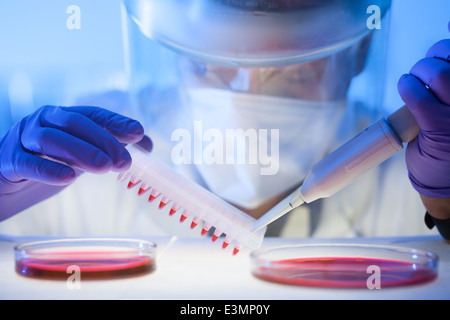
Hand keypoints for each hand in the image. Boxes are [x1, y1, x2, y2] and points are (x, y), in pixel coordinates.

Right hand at [0, 105, 146, 219]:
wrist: (4, 183)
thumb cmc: (47, 163)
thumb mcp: (82, 155)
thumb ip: (110, 148)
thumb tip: (148, 146)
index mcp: (64, 117)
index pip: (94, 114)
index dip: (116, 122)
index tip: (138, 132)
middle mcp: (44, 121)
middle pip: (75, 123)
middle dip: (103, 140)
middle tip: (125, 161)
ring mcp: (23, 138)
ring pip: (52, 139)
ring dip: (80, 152)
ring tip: (104, 167)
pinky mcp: (7, 160)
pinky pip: (27, 162)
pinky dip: (48, 169)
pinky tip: (67, 178)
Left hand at [397, 27, 449, 199]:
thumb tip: (445, 34)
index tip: (443, 38)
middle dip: (435, 55)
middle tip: (425, 68)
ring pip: (440, 73)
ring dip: (420, 70)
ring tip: (414, 79)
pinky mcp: (441, 128)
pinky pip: (419, 97)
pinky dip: (407, 86)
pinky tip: (406, 86)